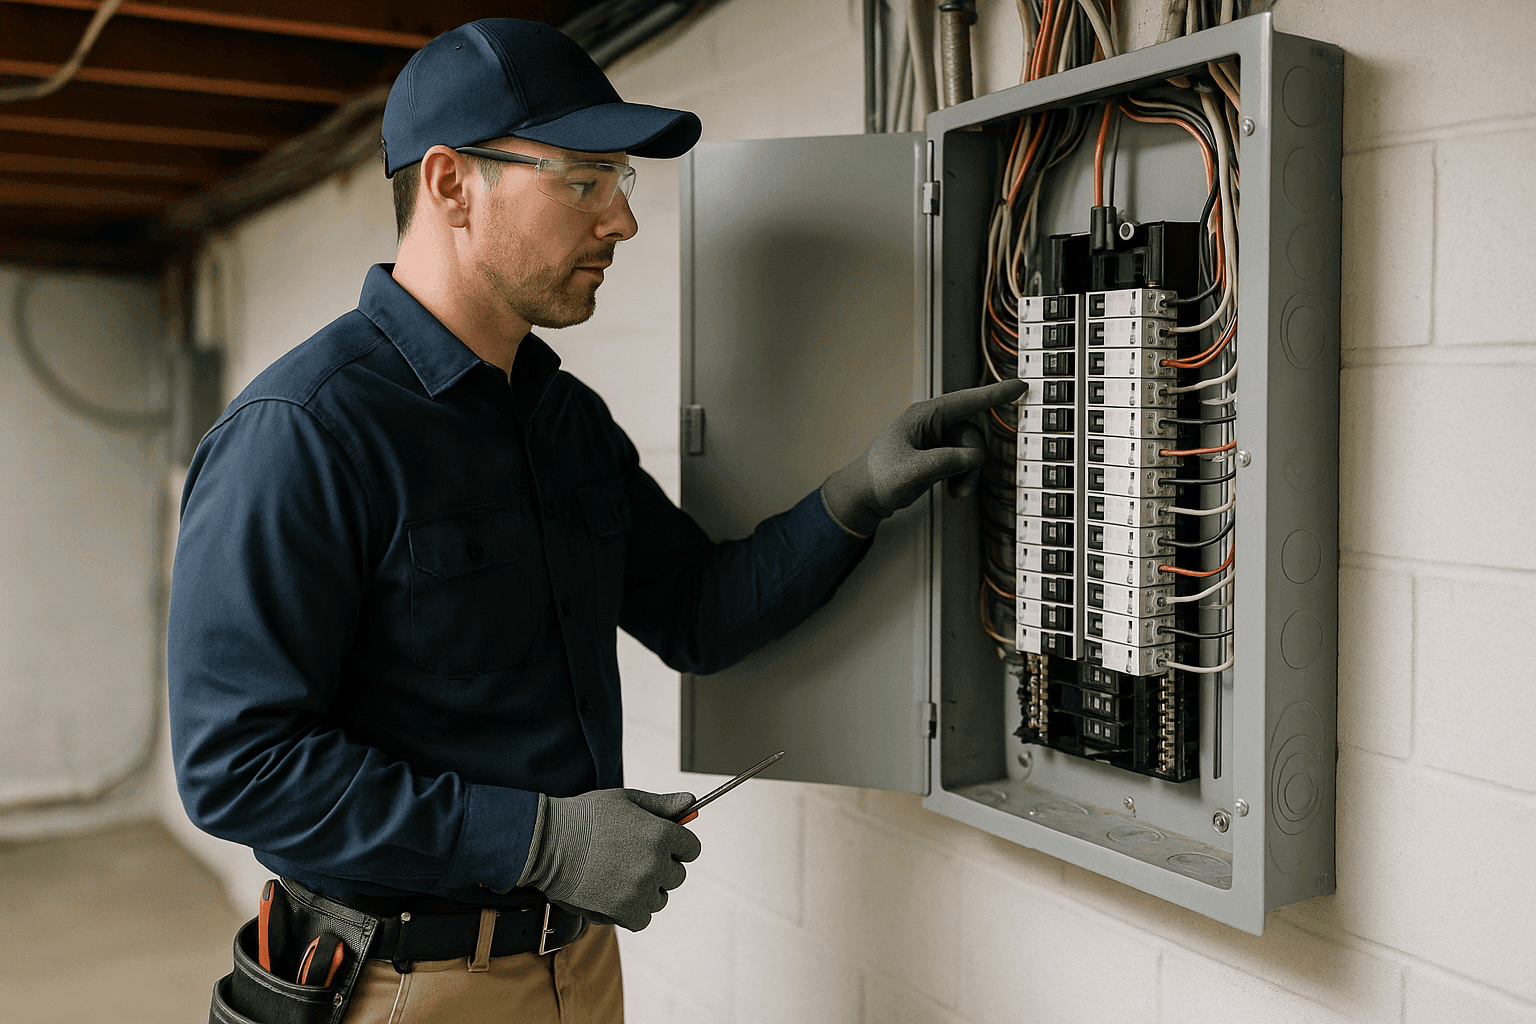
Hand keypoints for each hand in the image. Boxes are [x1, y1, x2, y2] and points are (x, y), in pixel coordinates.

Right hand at [518, 788, 700, 931]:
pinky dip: (632, 911)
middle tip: (632, 858)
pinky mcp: (625, 911)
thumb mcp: (627, 800)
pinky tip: (614, 893)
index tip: (661, 846)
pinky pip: (643, 919)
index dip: (676, 846)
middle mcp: (656, 863)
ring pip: (660, 898)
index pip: (692, 848)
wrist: (549, 842)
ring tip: (619, 875)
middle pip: (677, 875)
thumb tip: (691, 802)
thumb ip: (663, 804)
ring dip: (646, 891)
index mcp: (662, 833)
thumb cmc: (587, 817)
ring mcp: (641, 889)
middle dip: (661, 868)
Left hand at [821, 378, 1026, 536]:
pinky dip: (964, 478)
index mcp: (924, 416)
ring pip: (972, 451)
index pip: (966, 401)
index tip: (1021, 386)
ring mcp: (937, 440)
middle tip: (961, 485)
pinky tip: (953, 492)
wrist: (865, 496)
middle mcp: (933, 424)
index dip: (995, 394)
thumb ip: (943, 462)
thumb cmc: (879, 478)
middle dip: (972, 461)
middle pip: (972, 433)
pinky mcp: (939, 455)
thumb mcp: (910, 471)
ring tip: (956, 493)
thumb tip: (974, 457)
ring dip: (969, 474)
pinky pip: (965, 462)